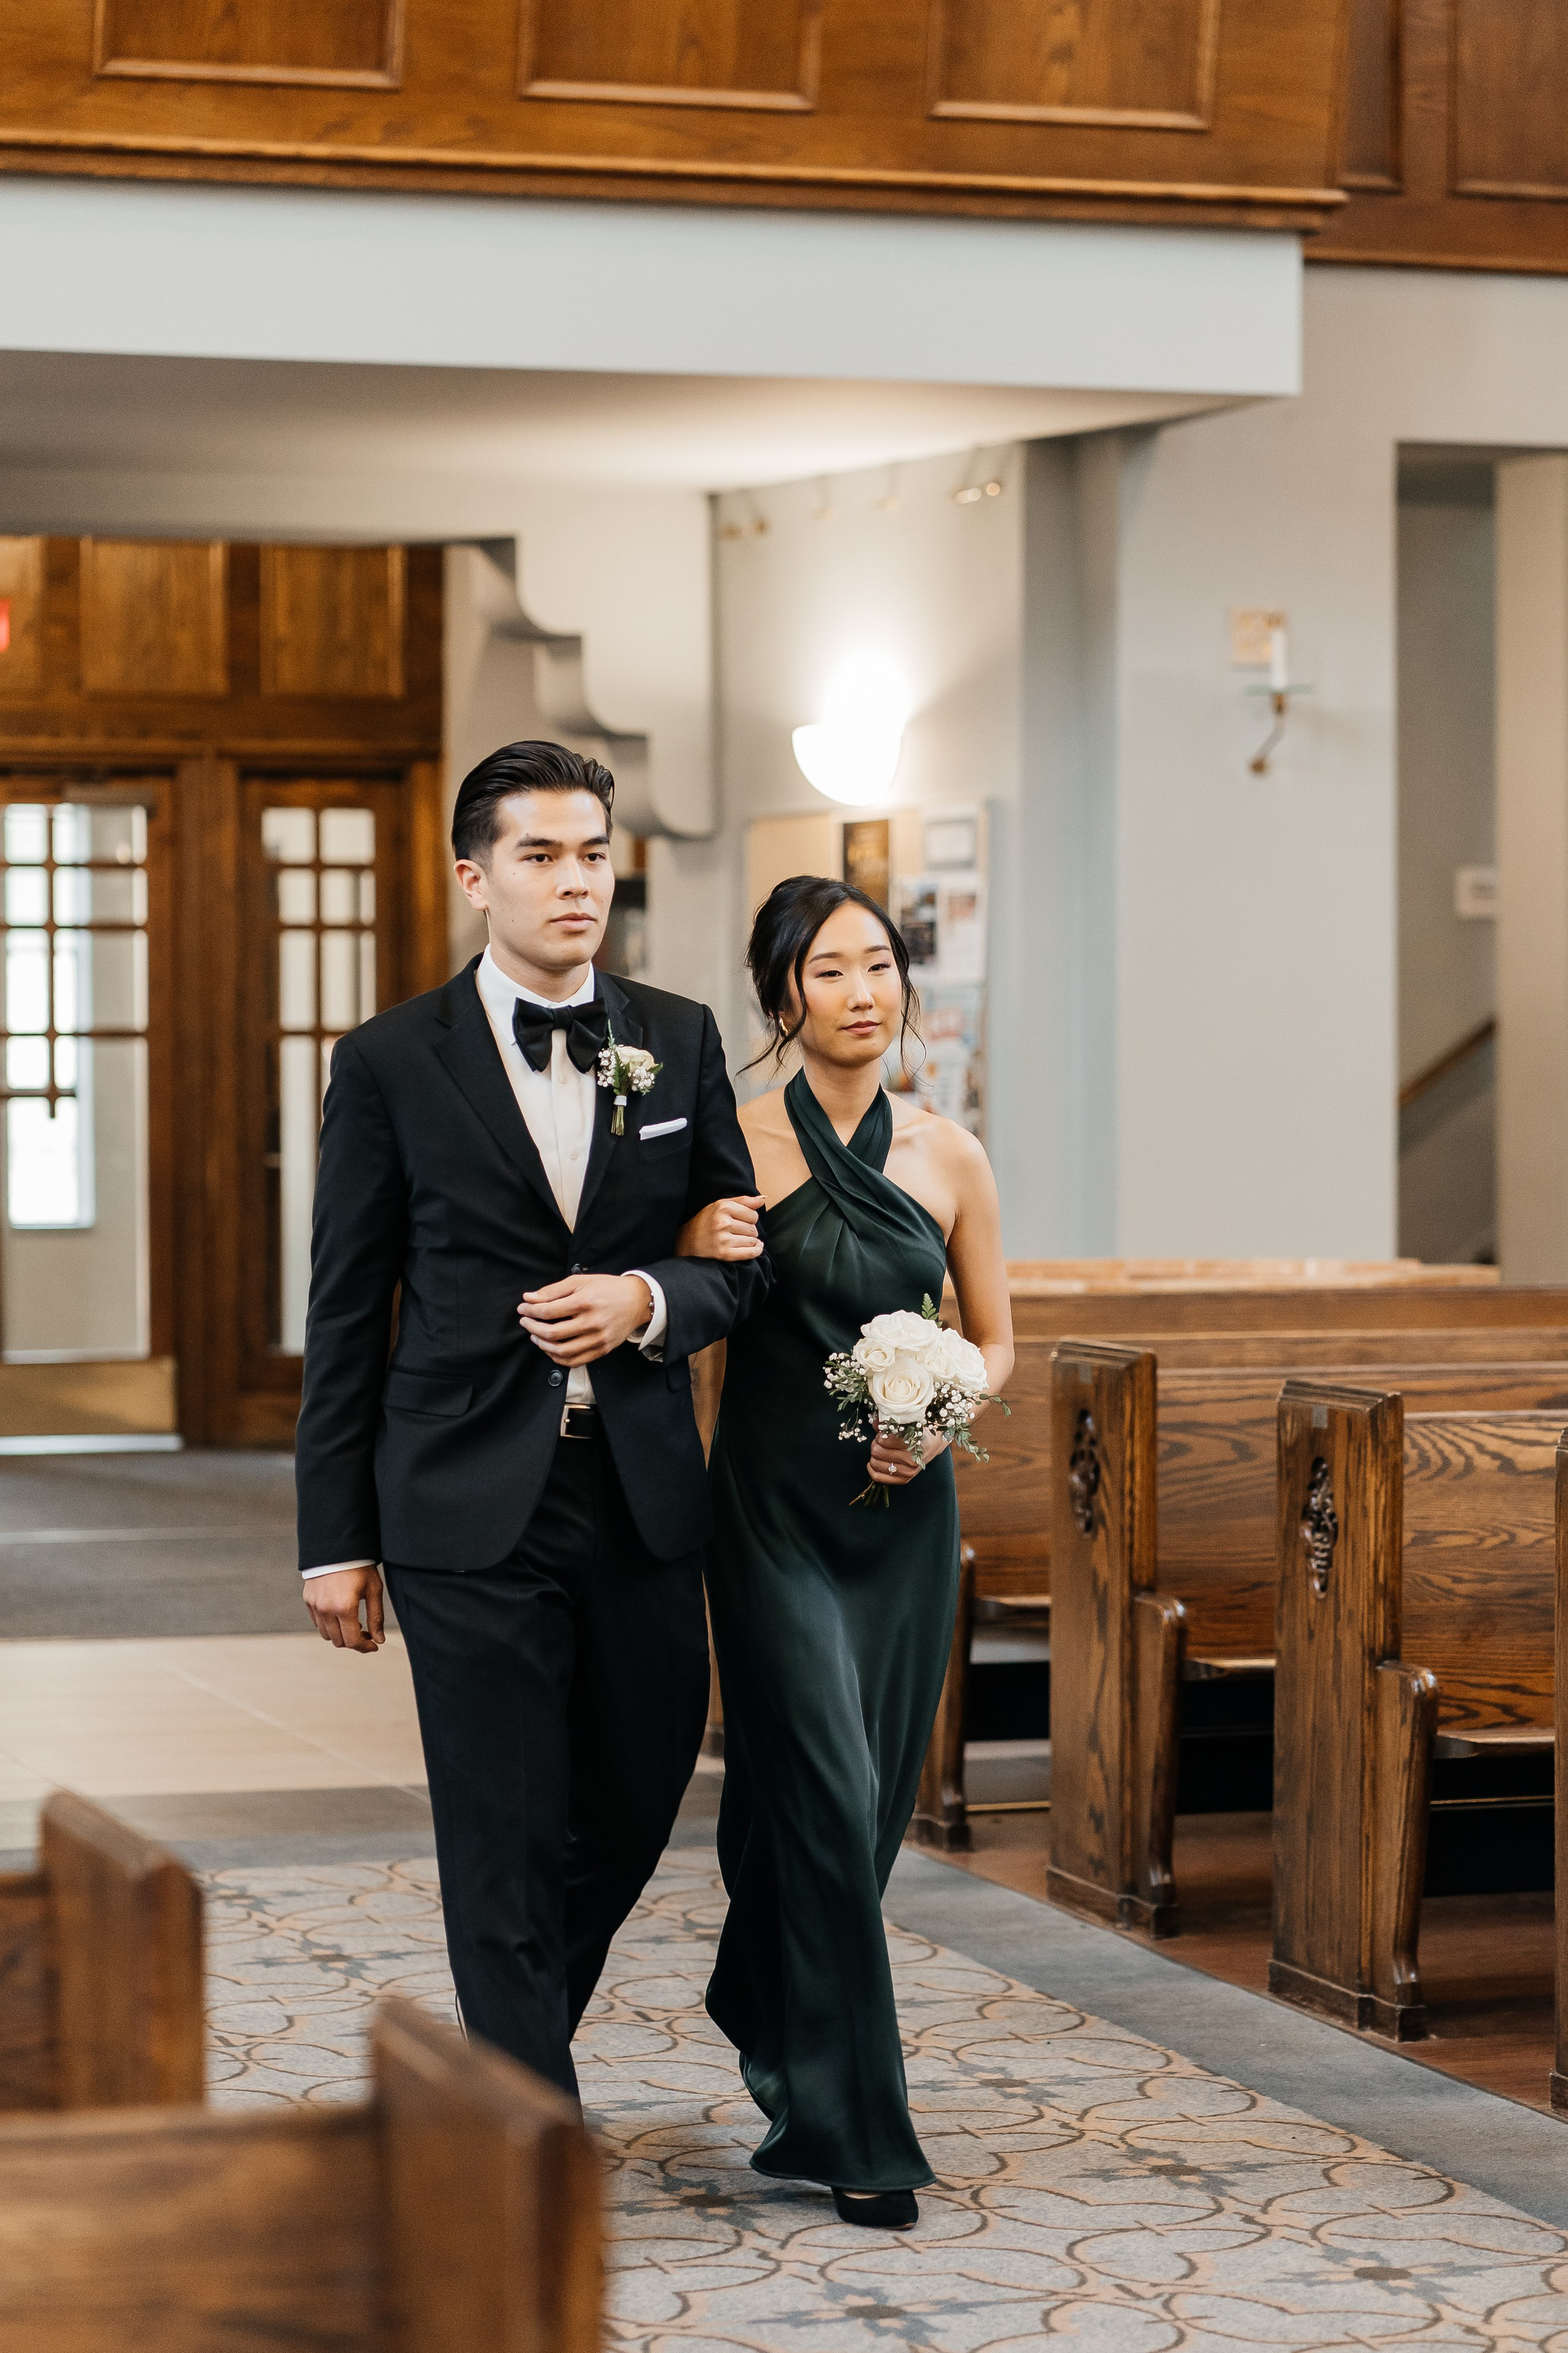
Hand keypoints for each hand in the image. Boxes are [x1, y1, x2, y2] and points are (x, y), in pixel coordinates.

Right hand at [304, 1566, 384, 1652]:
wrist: (337, 1545)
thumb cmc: (359, 1565)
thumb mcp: (373, 1589)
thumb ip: (376, 1617)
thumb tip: (379, 1639)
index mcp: (344, 1607)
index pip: (352, 1641)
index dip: (365, 1647)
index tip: (374, 1645)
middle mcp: (326, 1609)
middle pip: (339, 1641)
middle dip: (354, 1641)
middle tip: (366, 1632)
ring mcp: (315, 1605)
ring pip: (326, 1635)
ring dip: (341, 1634)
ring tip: (353, 1622)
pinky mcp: (308, 1600)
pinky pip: (317, 1623)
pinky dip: (329, 1625)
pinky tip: (340, 1614)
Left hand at [518, 1272, 653, 1365]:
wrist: (637, 1301)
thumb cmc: (608, 1288)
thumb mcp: (581, 1281)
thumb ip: (553, 1290)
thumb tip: (529, 1298)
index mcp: (585, 1301)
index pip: (548, 1311)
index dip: (530, 1311)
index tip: (523, 1309)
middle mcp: (592, 1322)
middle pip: (552, 1333)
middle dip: (532, 1327)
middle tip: (525, 1322)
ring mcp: (597, 1339)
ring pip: (561, 1351)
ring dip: (542, 1344)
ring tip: (535, 1335)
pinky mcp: (602, 1350)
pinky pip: (574, 1361)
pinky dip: (557, 1357)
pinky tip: (550, 1348)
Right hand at [676, 1196, 764, 1261]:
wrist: (686, 1242)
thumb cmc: (705, 1222)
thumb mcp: (720, 1205)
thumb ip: (743, 1201)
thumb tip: (764, 1198)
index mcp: (723, 1208)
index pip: (753, 1215)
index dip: (750, 1219)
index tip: (741, 1222)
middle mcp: (723, 1223)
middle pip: (753, 1228)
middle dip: (749, 1231)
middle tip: (736, 1232)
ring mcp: (723, 1239)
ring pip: (752, 1241)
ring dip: (750, 1242)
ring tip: (739, 1240)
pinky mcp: (723, 1254)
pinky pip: (750, 1252)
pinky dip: (756, 1251)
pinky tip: (756, 1248)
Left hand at [867, 1428, 951, 1486]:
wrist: (932, 1444)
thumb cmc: (917, 1432)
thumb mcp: (906, 1423)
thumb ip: (888, 1421)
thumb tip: (875, 1422)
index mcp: (912, 1443)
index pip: (883, 1440)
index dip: (880, 1435)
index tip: (884, 1433)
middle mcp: (911, 1460)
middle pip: (877, 1452)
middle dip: (876, 1444)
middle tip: (881, 1441)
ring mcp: (908, 1472)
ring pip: (875, 1463)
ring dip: (875, 1455)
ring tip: (882, 1450)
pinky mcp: (903, 1479)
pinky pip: (877, 1477)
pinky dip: (872, 1468)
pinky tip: (875, 1460)